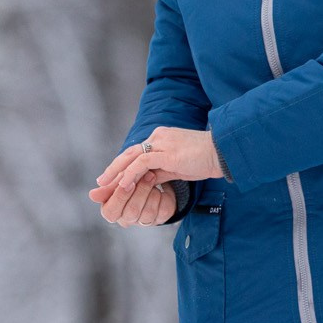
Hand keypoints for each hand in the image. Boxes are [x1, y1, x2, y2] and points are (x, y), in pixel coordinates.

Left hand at [90, 127, 222, 225]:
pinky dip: (131, 174)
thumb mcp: (177, 166)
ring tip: (106, 186)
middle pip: (129, 153)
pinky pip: (142, 163)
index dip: (122, 167)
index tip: (111, 180)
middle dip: (113, 169)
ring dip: (116, 172)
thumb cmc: (205, 160)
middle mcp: (158, 136)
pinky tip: (123, 186)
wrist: (223, 153)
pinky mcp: (166, 152)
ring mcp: (162, 143)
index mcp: (161, 138)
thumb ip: (160, 170)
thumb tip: (145, 179)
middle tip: (100, 183)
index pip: (136, 152)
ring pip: (131, 156)